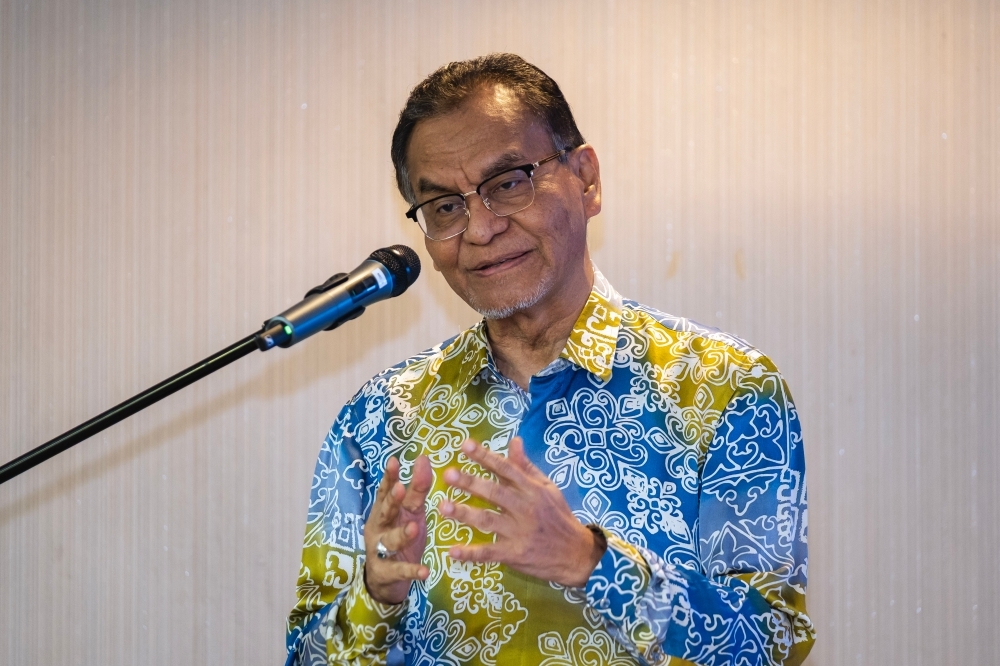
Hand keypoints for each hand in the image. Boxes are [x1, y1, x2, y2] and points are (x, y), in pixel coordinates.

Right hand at [363, 455, 432, 604]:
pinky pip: (400, 570)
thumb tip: (423, 459)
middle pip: (384, 512)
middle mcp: (379, 528)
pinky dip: (412, 571)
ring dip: (402, 534)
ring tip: (414, 528)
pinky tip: (425, 571)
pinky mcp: (387, 572)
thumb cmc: (398, 536)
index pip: (385, 491)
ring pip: (390, 541)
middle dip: (391, 502)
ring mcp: (380, 550)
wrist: (385, 579)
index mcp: (384, 511)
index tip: (394, 461)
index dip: (389, 477)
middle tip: (400, 489)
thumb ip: (416, 490)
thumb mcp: (410, 513)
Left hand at [439, 438, 605, 587]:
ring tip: (443, 507)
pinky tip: (452, 551)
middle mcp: (525, 508)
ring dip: (465, 514)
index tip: (464, 445)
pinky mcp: (515, 554)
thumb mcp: (548, 488)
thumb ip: (526, 466)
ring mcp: (519, 532)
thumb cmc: (559, 517)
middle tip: (448, 475)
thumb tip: (514, 441)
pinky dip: (470, 553)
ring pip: (488, 521)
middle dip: (470, 483)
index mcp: (532, 489)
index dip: (485, 456)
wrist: (576, 554)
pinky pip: (489, 552)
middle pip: (494, 493)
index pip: (506, 468)